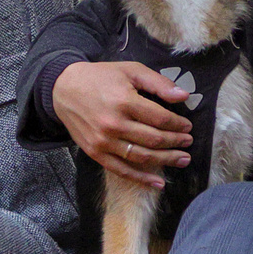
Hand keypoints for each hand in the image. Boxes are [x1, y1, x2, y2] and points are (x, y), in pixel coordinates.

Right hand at [53, 60, 192, 191]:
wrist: (63, 89)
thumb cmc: (100, 77)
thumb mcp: (130, 71)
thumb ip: (158, 83)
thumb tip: (183, 96)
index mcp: (124, 101)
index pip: (160, 119)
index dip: (177, 125)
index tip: (187, 126)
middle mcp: (114, 124)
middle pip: (154, 139)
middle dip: (175, 143)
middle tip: (188, 143)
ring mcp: (103, 141)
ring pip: (141, 157)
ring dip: (165, 160)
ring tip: (182, 160)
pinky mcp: (95, 153)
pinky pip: (121, 170)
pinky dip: (141, 179)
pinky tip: (158, 182)